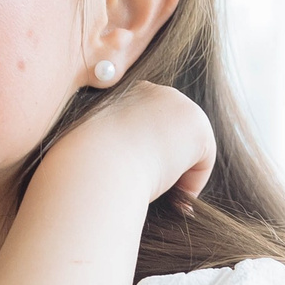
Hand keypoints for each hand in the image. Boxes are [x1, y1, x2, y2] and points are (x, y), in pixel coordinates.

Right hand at [53, 82, 214, 202]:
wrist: (92, 167)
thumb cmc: (81, 168)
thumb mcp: (89, 149)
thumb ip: (108, 147)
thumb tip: (120, 167)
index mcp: (120, 91)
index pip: (145, 121)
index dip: (145, 152)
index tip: (136, 177)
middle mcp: (151, 90)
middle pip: (172, 131)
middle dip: (166, 160)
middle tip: (153, 190)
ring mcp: (176, 103)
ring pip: (187, 146)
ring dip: (177, 173)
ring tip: (157, 194)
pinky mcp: (196, 124)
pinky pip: (203, 161)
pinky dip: (191, 183)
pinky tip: (170, 193)